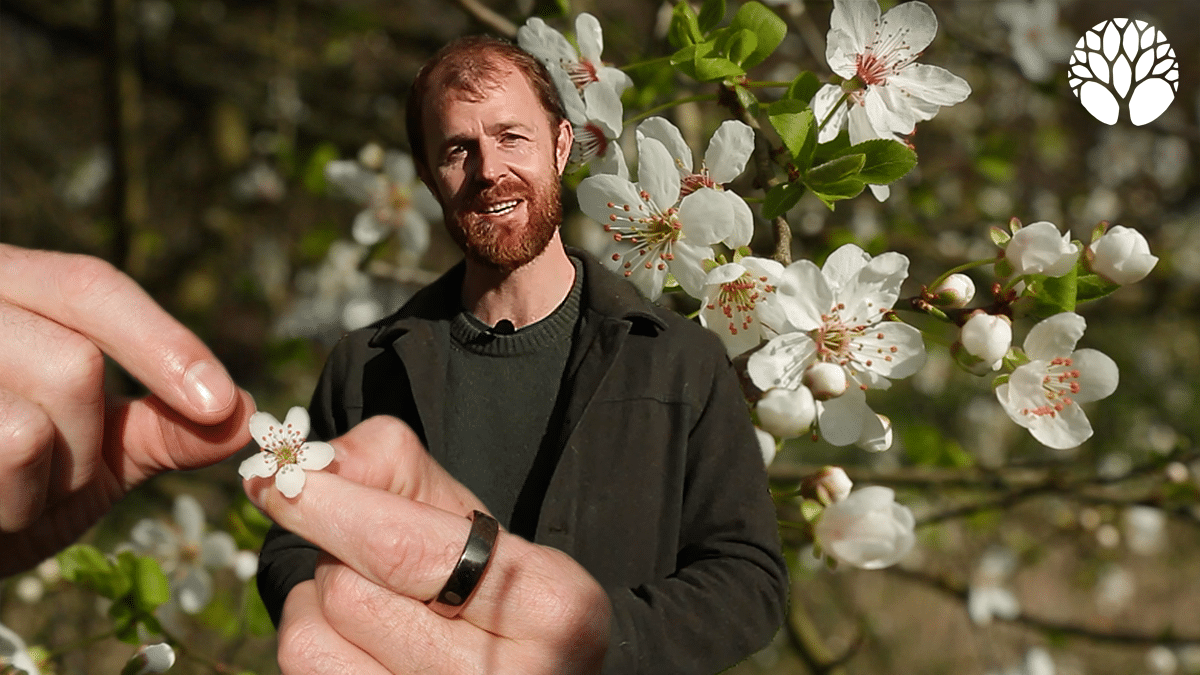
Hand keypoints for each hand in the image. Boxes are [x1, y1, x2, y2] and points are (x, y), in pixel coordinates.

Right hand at [0, 244, 253, 574]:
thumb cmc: (5, 486)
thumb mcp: (91, 453)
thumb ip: (163, 429)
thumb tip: (245, 413)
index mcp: (4, 286)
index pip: (90, 286)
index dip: (164, 343)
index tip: (223, 402)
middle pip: (73, 360)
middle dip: (88, 440)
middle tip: (56, 475)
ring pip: (30, 427)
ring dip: (48, 484)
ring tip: (13, 494)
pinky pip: (2, 457)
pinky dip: (12, 508)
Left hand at [244, 416, 610, 674]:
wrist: (518, 659)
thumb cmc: (487, 580)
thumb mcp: (466, 514)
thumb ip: (392, 465)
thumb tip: (312, 469)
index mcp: (550, 608)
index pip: (403, 551)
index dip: (330, 508)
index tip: (282, 481)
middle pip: (348, 595)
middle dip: (338, 558)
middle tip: (367, 555)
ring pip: (311, 645)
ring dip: (316, 605)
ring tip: (367, 599)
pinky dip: (312, 643)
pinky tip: (354, 638)